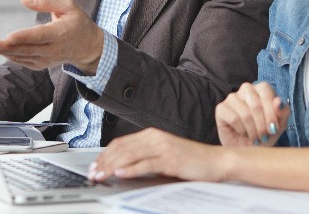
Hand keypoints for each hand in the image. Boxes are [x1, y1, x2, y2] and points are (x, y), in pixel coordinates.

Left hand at [0, 0, 103, 72]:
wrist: (88, 47)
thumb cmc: (77, 22)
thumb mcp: (68, 4)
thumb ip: (46, 0)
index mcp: (60, 34)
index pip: (39, 36)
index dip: (23, 38)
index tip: (7, 37)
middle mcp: (52, 50)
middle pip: (26, 50)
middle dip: (5, 47)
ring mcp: (45, 59)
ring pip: (21, 57)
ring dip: (2, 50)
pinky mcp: (40, 64)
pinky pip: (21, 60)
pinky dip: (8, 54)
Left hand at [88, 128, 228, 181]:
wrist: (215, 161)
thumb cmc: (190, 160)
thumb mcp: (163, 155)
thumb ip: (145, 157)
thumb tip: (122, 167)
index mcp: (151, 135)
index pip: (121, 143)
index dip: (105, 154)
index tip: (94, 165)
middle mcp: (155, 138)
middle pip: (122, 148)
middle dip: (104, 161)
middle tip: (93, 173)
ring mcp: (163, 147)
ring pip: (130, 155)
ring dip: (112, 166)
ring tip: (101, 174)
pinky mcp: (170, 159)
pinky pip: (146, 163)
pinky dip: (132, 169)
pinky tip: (121, 173)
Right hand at [215, 82, 289, 146]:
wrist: (247, 150)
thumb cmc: (263, 135)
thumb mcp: (278, 126)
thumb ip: (283, 113)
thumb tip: (278, 101)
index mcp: (261, 89)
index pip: (266, 91)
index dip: (271, 111)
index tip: (274, 128)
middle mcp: (246, 90)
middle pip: (256, 104)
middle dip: (262, 125)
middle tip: (264, 137)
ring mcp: (232, 98)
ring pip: (245, 113)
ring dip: (253, 131)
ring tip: (255, 138)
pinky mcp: (221, 108)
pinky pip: (234, 118)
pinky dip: (241, 130)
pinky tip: (242, 133)